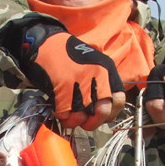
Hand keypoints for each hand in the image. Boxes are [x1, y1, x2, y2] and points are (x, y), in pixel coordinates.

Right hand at [0, 18, 125, 129]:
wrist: (45, 43)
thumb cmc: (67, 56)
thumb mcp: (93, 65)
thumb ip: (102, 85)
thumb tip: (103, 109)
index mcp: (107, 71)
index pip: (119, 101)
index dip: (109, 113)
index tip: (99, 115)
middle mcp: (97, 76)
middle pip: (103, 112)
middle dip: (92, 121)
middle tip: (83, 120)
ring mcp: (81, 83)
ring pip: (82, 116)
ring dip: (72, 120)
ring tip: (67, 114)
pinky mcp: (63, 89)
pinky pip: (64, 114)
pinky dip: (60, 115)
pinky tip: (57, 108)